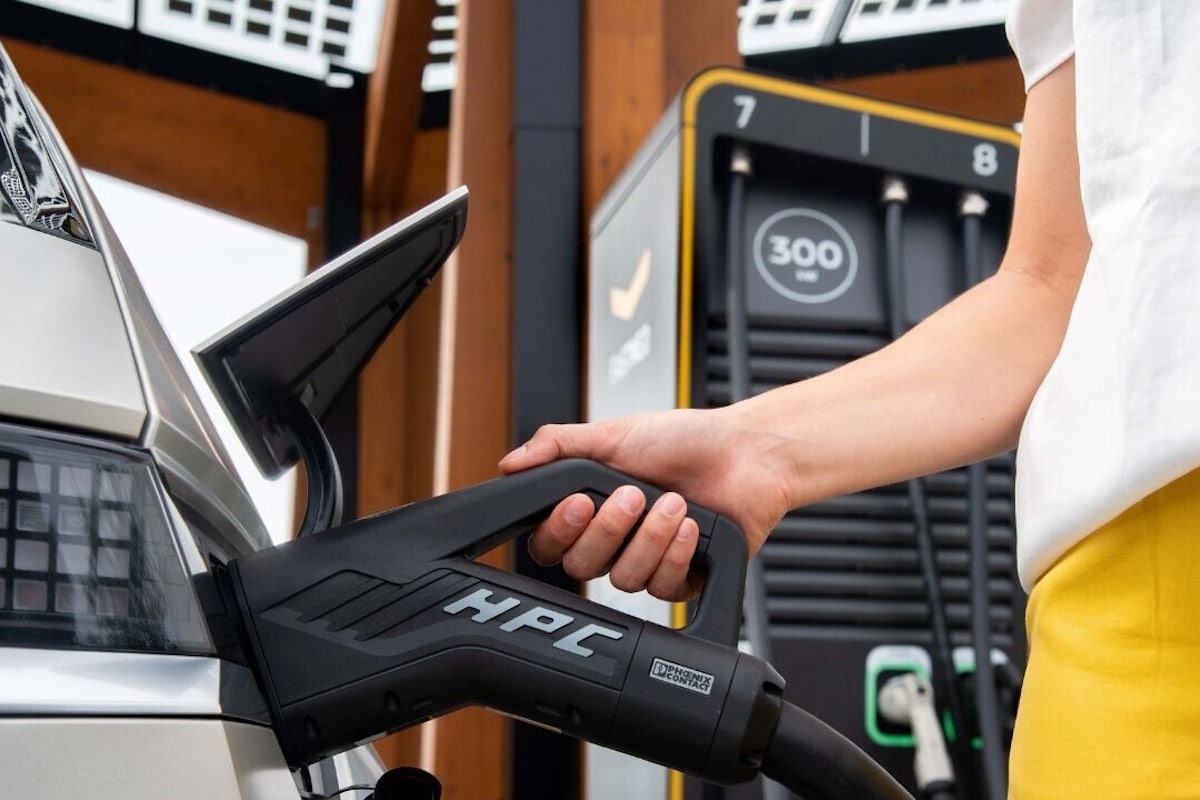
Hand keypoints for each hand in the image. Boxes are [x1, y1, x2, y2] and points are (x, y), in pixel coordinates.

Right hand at [498, 407, 794, 599]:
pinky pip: (662, 589)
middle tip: (634, 495)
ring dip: (649, 538)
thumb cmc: (684, 440)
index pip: (549, 544)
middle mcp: (613, 540)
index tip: (580, 502)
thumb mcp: (612, 434)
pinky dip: (675, 555)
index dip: (560, 531)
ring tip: (673, 503)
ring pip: (623, 579)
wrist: (745, 453)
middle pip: (581, 568)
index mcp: (589, 509)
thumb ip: (557, 446)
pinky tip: (689, 528)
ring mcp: (645, 562)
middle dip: (609, 530)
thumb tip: (509, 464)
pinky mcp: (680, 579)